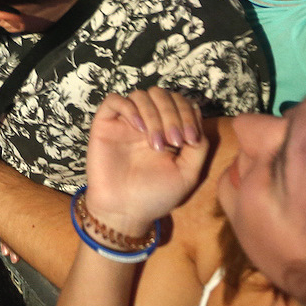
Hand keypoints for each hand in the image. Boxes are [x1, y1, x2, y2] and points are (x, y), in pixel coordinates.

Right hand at [81, 89, 211, 235]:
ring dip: (153, 114)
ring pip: (141, 95)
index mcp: (167, 129)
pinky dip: (129, 108)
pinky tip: (138, 128)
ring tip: (155, 142)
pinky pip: (115, 100)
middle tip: (174, 140)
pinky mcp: (105, 123)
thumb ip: (199, 146)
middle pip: (162, 94)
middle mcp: (147, 122)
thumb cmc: (156, 195)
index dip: (188, 114)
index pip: (180, 103)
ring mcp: (126, 121)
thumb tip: (198, 119)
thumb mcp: (188, 173)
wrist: (125, 211)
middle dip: (172, 114)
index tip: (189, 140)